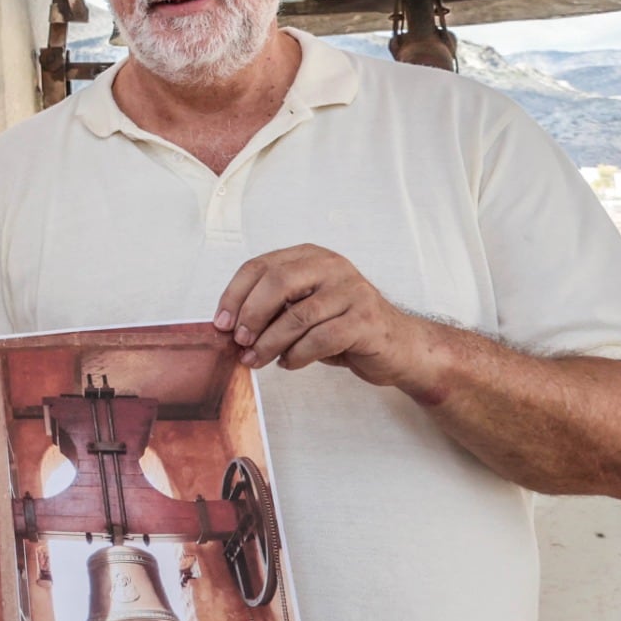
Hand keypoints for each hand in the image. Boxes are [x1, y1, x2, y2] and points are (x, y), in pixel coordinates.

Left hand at [215, 245, 443, 394]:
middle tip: (239, 341)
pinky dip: (298, 355)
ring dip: (270, 343)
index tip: (220, 323)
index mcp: (311, 257)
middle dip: (251, 315)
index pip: (260, 266)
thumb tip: (229, 327)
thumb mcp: (305, 310)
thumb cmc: (344, 327)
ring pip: (298, 315)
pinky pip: (321, 338)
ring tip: (256, 360)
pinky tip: (289, 363)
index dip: (234, 294)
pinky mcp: (367, 320)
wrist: (399, 347)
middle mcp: (333, 266)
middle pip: (278, 282)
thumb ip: (274, 309)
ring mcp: (353, 291)